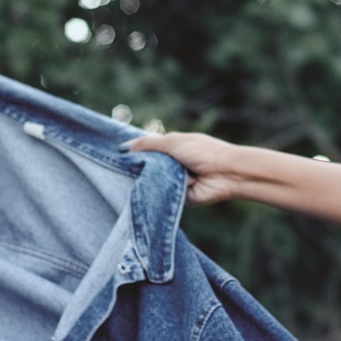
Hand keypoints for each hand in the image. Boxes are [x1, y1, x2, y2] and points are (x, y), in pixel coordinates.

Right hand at [126, 131, 248, 205]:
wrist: (227, 174)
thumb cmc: (203, 152)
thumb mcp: (173, 142)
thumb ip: (147, 145)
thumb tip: (123, 148)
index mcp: (170, 148)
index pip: (145, 150)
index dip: (132, 153)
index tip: (114, 154)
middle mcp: (170, 165)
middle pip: (145, 167)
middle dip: (137, 168)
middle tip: (119, 168)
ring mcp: (173, 181)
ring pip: (151, 181)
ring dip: (151, 179)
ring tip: (142, 177)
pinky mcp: (176, 197)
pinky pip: (162, 195)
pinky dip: (161, 191)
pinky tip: (157, 188)